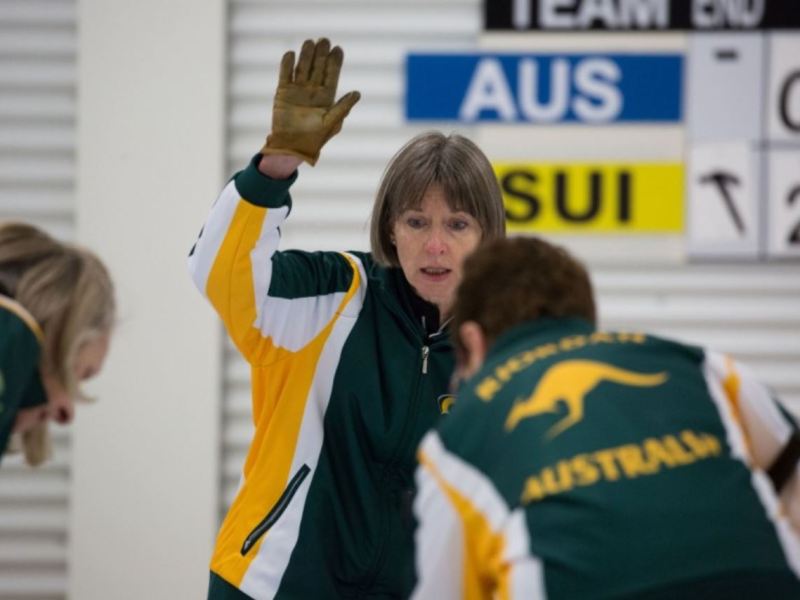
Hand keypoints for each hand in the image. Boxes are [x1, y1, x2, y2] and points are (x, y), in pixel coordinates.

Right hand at [261, 38, 360, 165]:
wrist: (292, 147)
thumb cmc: (315, 138)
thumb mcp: (332, 123)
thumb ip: (343, 107)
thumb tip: (358, 93)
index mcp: (327, 97)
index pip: (332, 75)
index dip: (335, 62)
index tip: (338, 49)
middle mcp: (313, 91)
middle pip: (318, 67)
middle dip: (321, 54)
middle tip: (324, 40)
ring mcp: (298, 90)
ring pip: (303, 68)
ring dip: (306, 55)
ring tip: (309, 42)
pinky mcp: (283, 92)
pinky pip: (285, 74)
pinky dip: (287, 64)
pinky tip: (291, 54)